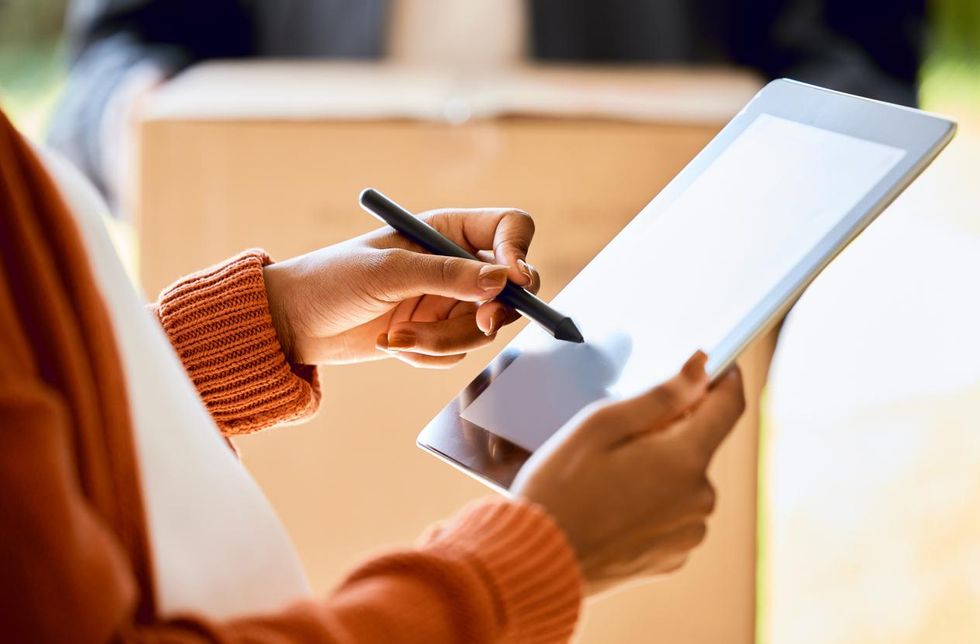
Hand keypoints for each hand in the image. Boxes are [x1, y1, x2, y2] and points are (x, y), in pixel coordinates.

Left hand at [263, 208, 540, 367]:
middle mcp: (454, 264)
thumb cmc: (332, 280)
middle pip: (508, 287)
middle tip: (479, 324)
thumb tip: (502, 282)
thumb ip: (446, 275)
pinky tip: (392, 344)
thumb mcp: (389, 271)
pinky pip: (457, 353)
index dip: (518, 252)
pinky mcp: (435, 335)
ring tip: (397, 338)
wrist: (294, 324)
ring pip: (481, 328)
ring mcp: (447, 302)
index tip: (513, 281)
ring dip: (442, 340)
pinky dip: (428, 355)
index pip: (508, 228)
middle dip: (492, 311)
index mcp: (445, 230)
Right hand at [511, 352, 744, 595]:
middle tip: (616, 441)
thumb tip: (701, 367)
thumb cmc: (559, 490)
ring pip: (684, 481)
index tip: (711, 367)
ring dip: (659, 471)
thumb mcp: (599, 426)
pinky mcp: (673, 558)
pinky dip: (651, 506)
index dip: (722, 379)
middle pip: (699, 445)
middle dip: (668, 433)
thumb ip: (658, 396)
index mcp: (685, 460)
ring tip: (607, 482)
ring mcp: (688, 532)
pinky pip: (673, 515)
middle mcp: (699, 499)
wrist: (536, 563)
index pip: (728, 406)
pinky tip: (612, 510)